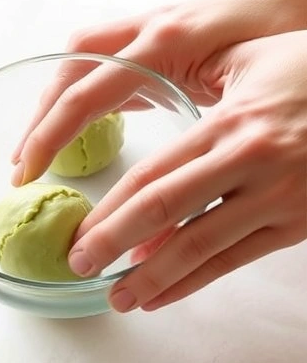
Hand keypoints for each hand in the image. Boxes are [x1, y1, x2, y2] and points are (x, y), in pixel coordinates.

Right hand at [10, 0, 306, 183]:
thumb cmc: (290, 32)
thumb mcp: (247, 84)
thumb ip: (198, 115)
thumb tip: (160, 177)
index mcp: (165, 43)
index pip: (85, 95)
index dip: (49, 137)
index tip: (27, 173)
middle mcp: (147, 30)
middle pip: (68, 72)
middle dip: (38, 121)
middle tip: (20, 166)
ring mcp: (147, 28)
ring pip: (77, 61)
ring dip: (52, 104)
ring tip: (37, 148)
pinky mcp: (155, 35)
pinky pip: (100, 61)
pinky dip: (81, 93)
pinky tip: (78, 124)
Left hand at [67, 31, 306, 311]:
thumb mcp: (250, 64)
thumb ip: (196, 109)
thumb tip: (145, 185)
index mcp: (232, 125)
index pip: (152, 175)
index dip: (110, 210)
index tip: (78, 232)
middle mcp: (251, 162)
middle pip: (163, 211)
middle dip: (113, 243)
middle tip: (78, 265)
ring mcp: (279, 198)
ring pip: (199, 246)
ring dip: (151, 277)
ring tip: (116, 298)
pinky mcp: (299, 224)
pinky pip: (235, 259)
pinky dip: (193, 282)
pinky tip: (160, 295)